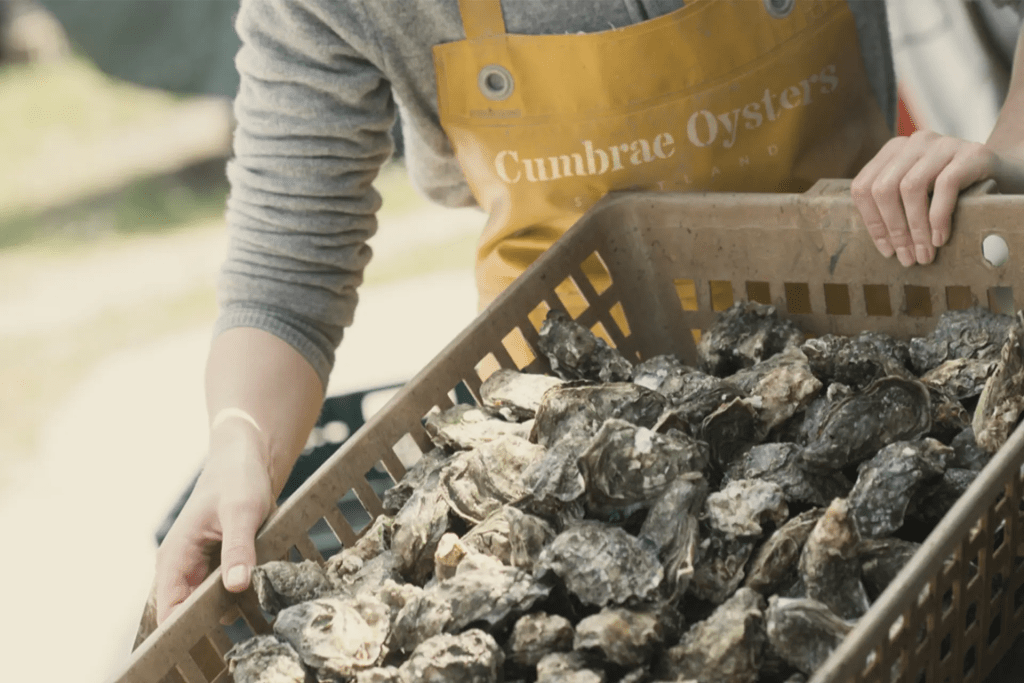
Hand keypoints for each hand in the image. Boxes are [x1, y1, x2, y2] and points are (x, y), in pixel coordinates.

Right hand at [155, 422, 273, 624]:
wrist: (249, 458)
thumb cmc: (239, 479)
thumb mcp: (242, 511)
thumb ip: (238, 549)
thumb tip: (236, 586)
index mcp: (175, 558)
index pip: (169, 613)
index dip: (185, 631)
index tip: (213, 637)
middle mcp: (182, 568)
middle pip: (193, 614)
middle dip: (219, 616)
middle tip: (250, 605)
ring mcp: (201, 568)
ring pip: (215, 604)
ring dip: (238, 601)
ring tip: (262, 584)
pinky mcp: (221, 565)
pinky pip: (231, 589)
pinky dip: (247, 587)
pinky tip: (265, 574)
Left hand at [851, 131, 999, 265]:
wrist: (1006, 176)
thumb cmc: (957, 193)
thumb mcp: (920, 196)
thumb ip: (896, 207)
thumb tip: (884, 246)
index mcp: (893, 152)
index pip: (864, 187)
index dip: (871, 223)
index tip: (886, 250)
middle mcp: (914, 142)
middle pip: (883, 189)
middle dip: (893, 229)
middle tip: (907, 257)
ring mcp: (942, 144)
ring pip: (910, 188)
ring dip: (915, 229)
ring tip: (924, 254)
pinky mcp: (971, 153)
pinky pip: (945, 185)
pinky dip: (939, 217)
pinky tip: (941, 238)